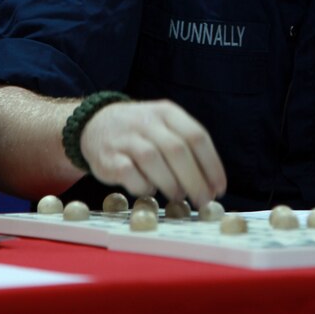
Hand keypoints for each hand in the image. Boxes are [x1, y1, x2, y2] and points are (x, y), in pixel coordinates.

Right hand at [80, 99, 226, 207]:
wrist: (95, 124)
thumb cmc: (141, 132)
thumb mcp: (164, 126)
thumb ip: (186, 148)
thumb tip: (210, 184)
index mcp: (167, 112)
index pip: (196, 136)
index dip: (212, 165)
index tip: (219, 189)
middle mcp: (147, 121)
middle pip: (177, 150)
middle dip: (195, 180)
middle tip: (204, 201)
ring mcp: (126, 139)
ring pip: (153, 160)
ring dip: (171, 184)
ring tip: (178, 196)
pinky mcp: (109, 158)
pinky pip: (130, 174)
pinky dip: (144, 186)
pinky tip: (150, 190)